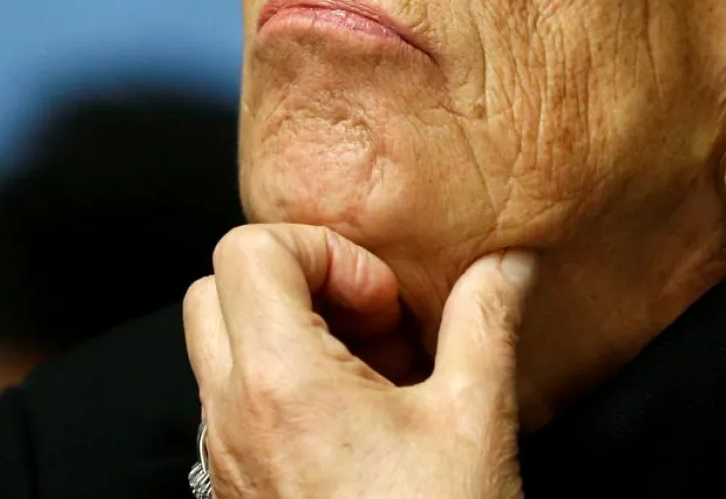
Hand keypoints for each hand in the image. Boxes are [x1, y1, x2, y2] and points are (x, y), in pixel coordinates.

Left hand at [183, 223, 536, 498]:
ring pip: (220, 346)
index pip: (249, 250)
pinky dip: (287, 385)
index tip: (383, 303)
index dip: (325, 252)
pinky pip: (235, 402)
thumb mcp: (476, 418)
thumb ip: (487, 321)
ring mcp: (225, 456)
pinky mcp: (235, 487)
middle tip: (370, 323)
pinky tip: (362, 422)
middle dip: (297, 284)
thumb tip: (508, 263)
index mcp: (282, 381)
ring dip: (291, 334)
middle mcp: (233, 414)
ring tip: (374, 374)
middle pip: (217, 288)